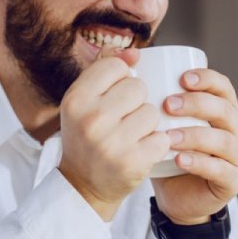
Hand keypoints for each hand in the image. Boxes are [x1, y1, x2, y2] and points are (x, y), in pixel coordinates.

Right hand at [59, 47, 169, 220]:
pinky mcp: (132, 162)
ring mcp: (111, 143)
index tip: (114, 95)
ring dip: (149, 124)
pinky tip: (142, 150)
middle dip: (137, 101)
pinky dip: (158, 144)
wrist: (84, 185)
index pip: (115, 66)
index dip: (122, 78)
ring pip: (153, 112)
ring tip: (132, 136)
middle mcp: (90, 119)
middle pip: (138, 87)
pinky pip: (162, 138)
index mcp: (75, 99)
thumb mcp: (83, 101)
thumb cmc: (87, 136)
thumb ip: (103, 69)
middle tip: (124, 119)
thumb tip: (135, 53)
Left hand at [152, 68, 237, 230]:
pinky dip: (200, 163)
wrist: (176, 198)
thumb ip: (154, 101)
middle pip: (225, 110)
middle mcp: (236, 131)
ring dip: (195, 135)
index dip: (207, 79)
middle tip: (168, 104)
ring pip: (224, 140)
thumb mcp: (163, 125)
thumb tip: (129, 64)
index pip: (223, 87)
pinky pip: (221, 170)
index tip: (182, 77)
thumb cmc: (169, 154)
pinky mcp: (233, 181)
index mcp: (223, 111)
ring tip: (168, 136)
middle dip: (197, 104)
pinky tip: (179, 159)